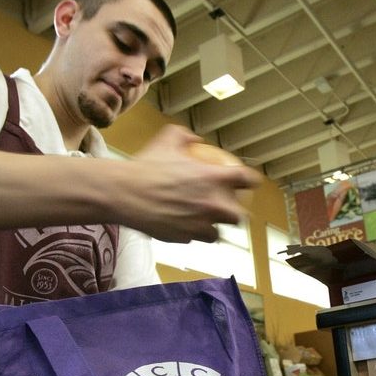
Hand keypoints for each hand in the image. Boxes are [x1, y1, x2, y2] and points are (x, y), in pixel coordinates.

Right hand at [126, 125, 262, 242]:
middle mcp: (214, 204)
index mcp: (215, 179)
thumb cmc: (146, 166)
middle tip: (227, 209)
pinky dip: (192, 234)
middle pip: (239, 216)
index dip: (251, 181)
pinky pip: (195, 239)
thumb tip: (195, 139)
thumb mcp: (167, 140)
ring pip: (218, 233)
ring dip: (213, 227)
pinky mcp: (186, 239)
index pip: (247, 180)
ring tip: (206, 223)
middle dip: (236, 214)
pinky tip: (184, 227)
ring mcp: (201, 225)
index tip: (248, 183)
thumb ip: (186, 136)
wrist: (125, 193)